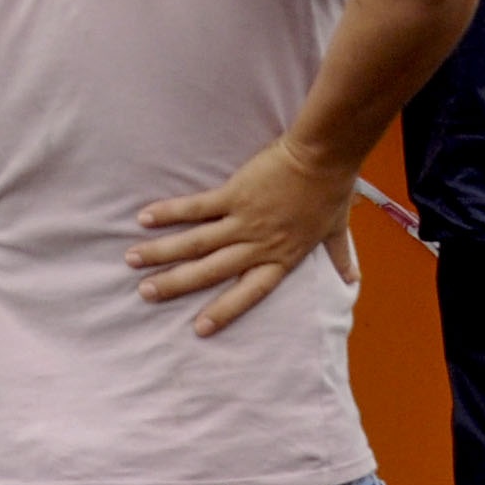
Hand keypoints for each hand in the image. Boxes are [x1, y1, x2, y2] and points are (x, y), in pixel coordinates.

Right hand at [127, 134, 363, 336]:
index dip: (226, 310)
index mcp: (282, 257)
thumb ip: (339, 256)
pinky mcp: (234, 195)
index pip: (250, 292)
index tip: (199, 329)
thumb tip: (352, 279)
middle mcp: (259, 244)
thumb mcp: (337, 229)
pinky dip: (170, 214)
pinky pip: (196, 208)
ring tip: (132, 260)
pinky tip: (144, 219)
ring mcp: (244, 221)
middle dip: (176, 284)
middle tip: (146, 293)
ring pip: (196, 243)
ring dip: (162, 253)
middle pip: (211, 271)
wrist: (325, 156)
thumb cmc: (331, 191)